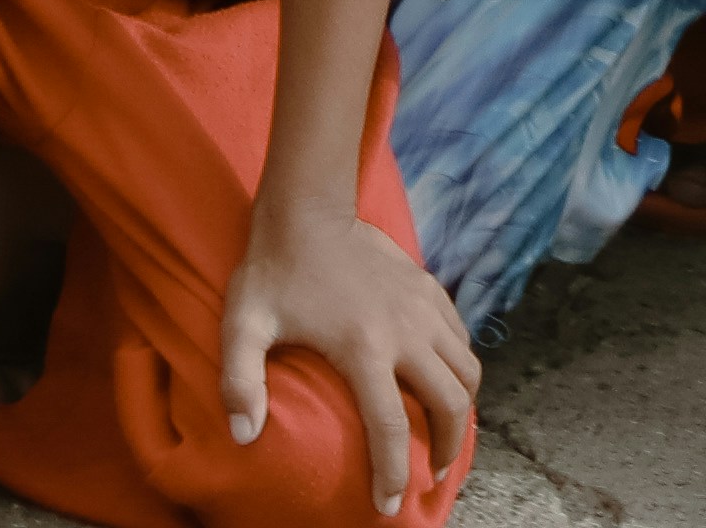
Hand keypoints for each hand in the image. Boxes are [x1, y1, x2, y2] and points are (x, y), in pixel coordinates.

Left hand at [215, 200, 476, 510]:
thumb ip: (239, 381)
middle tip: (433, 472)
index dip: (393, 473)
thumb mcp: (242, 326)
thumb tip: (244, 436)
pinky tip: (444, 379)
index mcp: (364, 347)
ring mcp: (423, 307)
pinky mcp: (429, 287)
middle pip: (449, 401)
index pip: (391, 426)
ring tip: (446, 432)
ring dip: (462, 407)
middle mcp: (406, 330)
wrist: (307, 207)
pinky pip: (462, 336)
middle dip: (446, 446)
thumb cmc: (272, 270)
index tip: (390, 505)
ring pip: (467, 368)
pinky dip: (461, 366)